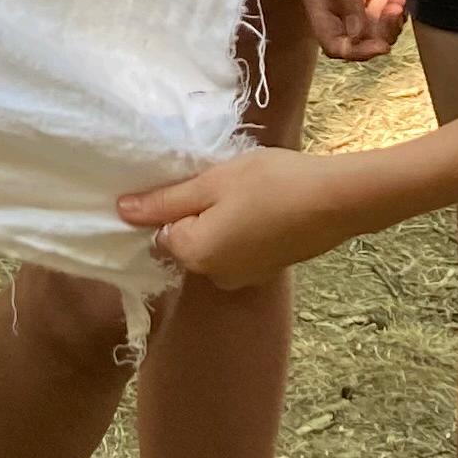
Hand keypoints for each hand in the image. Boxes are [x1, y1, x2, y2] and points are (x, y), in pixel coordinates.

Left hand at [120, 143, 369, 287]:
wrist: (336, 200)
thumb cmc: (269, 184)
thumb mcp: (211, 182)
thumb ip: (165, 200)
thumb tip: (121, 211)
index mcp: (195, 254)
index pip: (160, 232)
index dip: (172, 203)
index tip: (194, 180)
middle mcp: (215, 276)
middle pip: (187, 241)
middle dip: (196, 213)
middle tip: (220, 181)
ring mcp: (244, 277)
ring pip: (214, 245)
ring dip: (220, 221)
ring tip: (243, 190)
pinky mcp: (268, 270)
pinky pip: (238, 249)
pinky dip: (242, 230)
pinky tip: (261, 206)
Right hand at [293, 0, 404, 60]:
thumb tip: (357, 32)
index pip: (333, 43)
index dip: (356, 51)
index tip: (380, 42)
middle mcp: (333, 1)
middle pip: (356, 39)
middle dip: (378, 36)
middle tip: (396, 14)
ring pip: (371, 26)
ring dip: (389, 24)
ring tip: (400, 2)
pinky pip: (381, 8)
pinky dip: (394, 10)